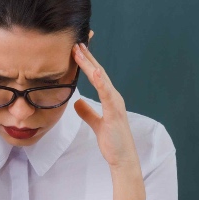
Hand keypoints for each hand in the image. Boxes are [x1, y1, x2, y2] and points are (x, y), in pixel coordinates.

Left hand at [73, 43, 145, 199]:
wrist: (123, 159)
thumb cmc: (113, 142)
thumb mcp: (96, 124)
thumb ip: (88, 112)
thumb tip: (77, 102)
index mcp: (109, 98)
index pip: (95, 75)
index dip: (86, 61)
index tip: (75, 47)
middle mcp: (113, 97)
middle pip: (98, 72)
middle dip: (87, 55)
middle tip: (75, 40)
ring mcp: (115, 103)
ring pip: (101, 78)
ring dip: (90, 63)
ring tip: (79, 49)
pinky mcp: (115, 112)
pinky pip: (107, 94)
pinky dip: (100, 81)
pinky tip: (93, 70)